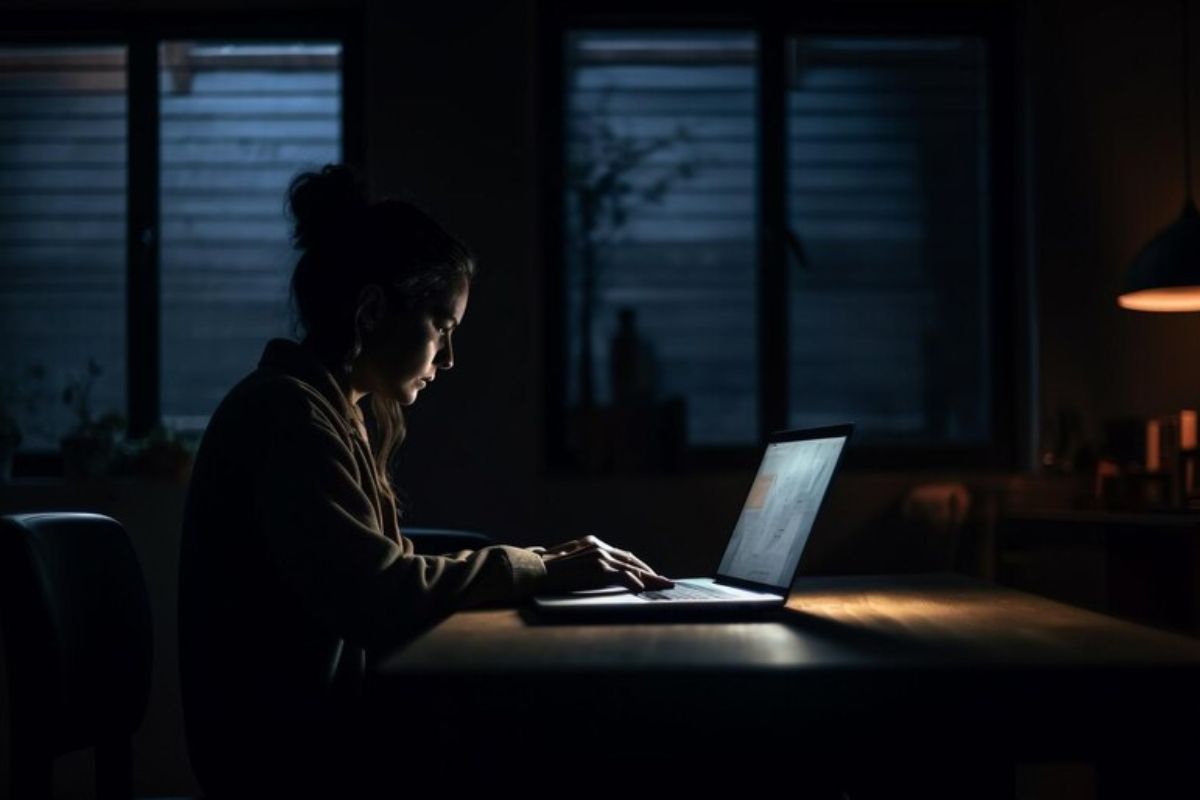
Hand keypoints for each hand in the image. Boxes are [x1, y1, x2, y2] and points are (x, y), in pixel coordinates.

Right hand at [538, 535, 673, 593]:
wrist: (535, 570)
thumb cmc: (548, 571)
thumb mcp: (571, 564)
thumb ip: (586, 565)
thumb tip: (598, 575)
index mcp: (593, 544)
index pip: (623, 555)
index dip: (639, 566)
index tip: (651, 575)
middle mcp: (599, 547)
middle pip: (631, 561)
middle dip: (650, 573)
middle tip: (665, 582)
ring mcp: (599, 556)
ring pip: (632, 569)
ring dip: (650, 579)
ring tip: (663, 587)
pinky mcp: (598, 568)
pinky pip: (623, 576)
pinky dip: (635, 583)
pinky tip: (643, 591)